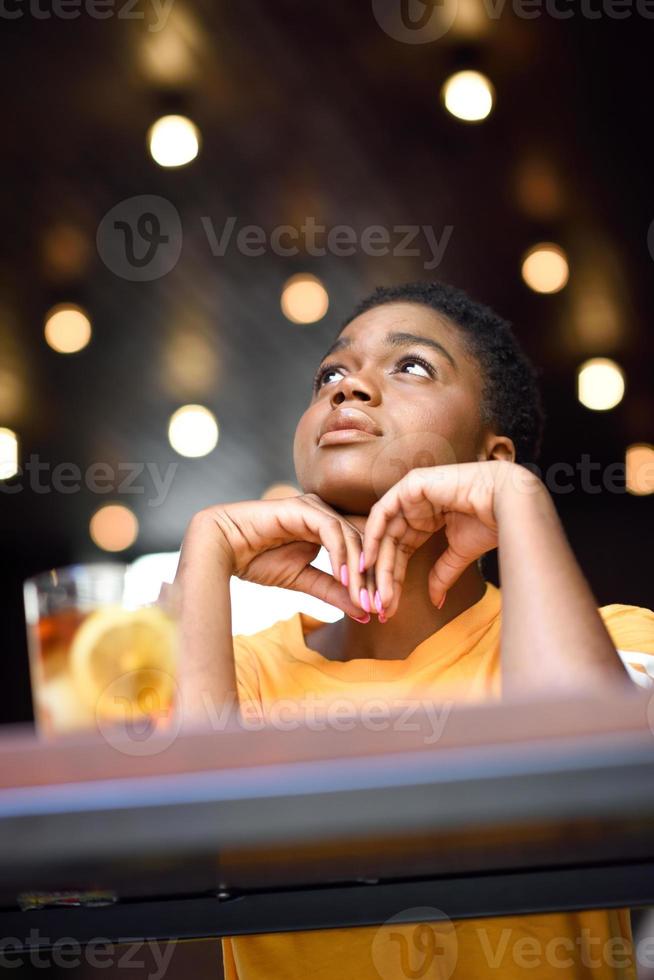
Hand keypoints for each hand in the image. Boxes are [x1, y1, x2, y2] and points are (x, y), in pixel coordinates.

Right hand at [185, 494, 379, 620]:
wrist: (221, 547)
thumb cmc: (257, 560)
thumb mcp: (303, 580)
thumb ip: (333, 592)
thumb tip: (363, 612)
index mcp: (327, 527)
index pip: (361, 551)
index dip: (372, 580)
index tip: (379, 610)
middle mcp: (325, 514)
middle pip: (362, 544)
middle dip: (372, 578)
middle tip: (379, 607)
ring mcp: (315, 508)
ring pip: (351, 537)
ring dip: (359, 570)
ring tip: (364, 598)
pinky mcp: (303, 507)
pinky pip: (331, 530)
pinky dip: (341, 554)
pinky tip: (344, 576)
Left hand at [362, 461, 530, 614]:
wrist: (508, 503)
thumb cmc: (490, 522)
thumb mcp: (459, 553)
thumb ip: (442, 574)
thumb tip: (435, 602)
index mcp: (426, 520)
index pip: (401, 552)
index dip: (394, 580)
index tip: (389, 608)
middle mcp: (415, 508)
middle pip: (389, 545)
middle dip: (383, 578)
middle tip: (380, 607)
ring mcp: (411, 494)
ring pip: (384, 532)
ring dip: (377, 564)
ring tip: (376, 593)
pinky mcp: (410, 485)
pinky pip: (382, 512)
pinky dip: (373, 536)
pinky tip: (371, 561)